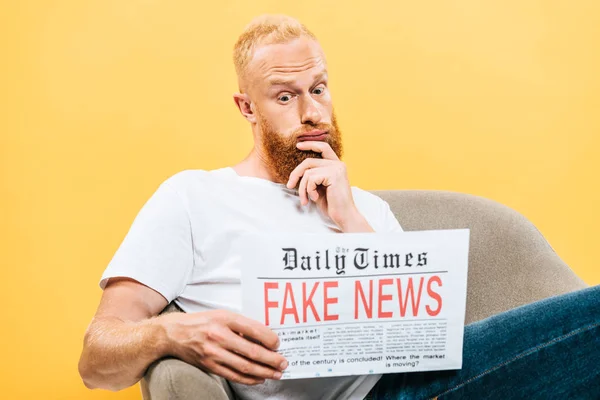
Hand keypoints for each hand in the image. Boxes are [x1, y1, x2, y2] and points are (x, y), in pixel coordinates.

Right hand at [161, 310, 286, 384]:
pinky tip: (259, 378)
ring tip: (276, 373)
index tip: (278, 344)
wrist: (174, 333)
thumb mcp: (222, 315)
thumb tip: (264, 337)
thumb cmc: (202, 322)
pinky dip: (249, 378)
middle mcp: (219, 335)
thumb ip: (241, 324)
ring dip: (264, 372)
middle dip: (271, 359)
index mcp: (225, 319)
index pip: (253, 329)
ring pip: (244, 366)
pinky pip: (233, 375)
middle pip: (251, 351)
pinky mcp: (209, 365)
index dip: (269, 338)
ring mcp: (213, 352)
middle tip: (283, 362)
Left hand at [286, 141, 373, 231]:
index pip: (323, 148)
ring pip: (308, 173)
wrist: (344, 216)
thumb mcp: (319, 187)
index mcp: (336, 165)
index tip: (298, 145)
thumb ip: (313, 177)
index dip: (310, 144)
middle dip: (296, 174)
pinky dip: (308, 190)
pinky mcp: (333, 175)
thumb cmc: (332, 204)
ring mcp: (336, 168)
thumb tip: (297, 172)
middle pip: (309, 161)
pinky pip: (311, 179)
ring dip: (302, 188)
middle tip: (289, 185)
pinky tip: (315, 198)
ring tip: (306, 199)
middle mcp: (337, 164)